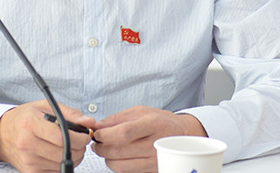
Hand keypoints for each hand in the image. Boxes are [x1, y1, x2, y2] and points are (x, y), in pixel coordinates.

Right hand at [0, 100, 95, 172]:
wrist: (3, 135)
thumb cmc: (24, 119)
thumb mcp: (45, 107)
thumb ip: (70, 114)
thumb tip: (89, 122)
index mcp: (30, 124)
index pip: (62, 137)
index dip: (79, 137)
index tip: (85, 135)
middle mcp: (27, 144)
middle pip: (64, 153)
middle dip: (80, 147)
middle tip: (80, 140)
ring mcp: (28, 160)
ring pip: (62, 164)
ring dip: (74, 157)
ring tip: (71, 146)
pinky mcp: (30, 172)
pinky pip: (55, 171)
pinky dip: (62, 163)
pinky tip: (59, 153)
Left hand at [91, 106, 206, 172]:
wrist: (183, 136)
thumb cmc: (161, 122)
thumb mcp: (142, 111)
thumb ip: (118, 118)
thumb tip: (98, 126)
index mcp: (153, 124)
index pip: (124, 132)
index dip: (106, 135)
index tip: (97, 133)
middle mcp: (155, 143)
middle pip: (119, 151)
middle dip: (101, 148)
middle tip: (97, 143)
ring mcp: (155, 160)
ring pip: (121, 165)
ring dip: (107, 158)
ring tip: (105, 150)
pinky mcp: (152, 170)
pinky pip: (128, 172)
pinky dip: (117, 166)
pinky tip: (117, 157)